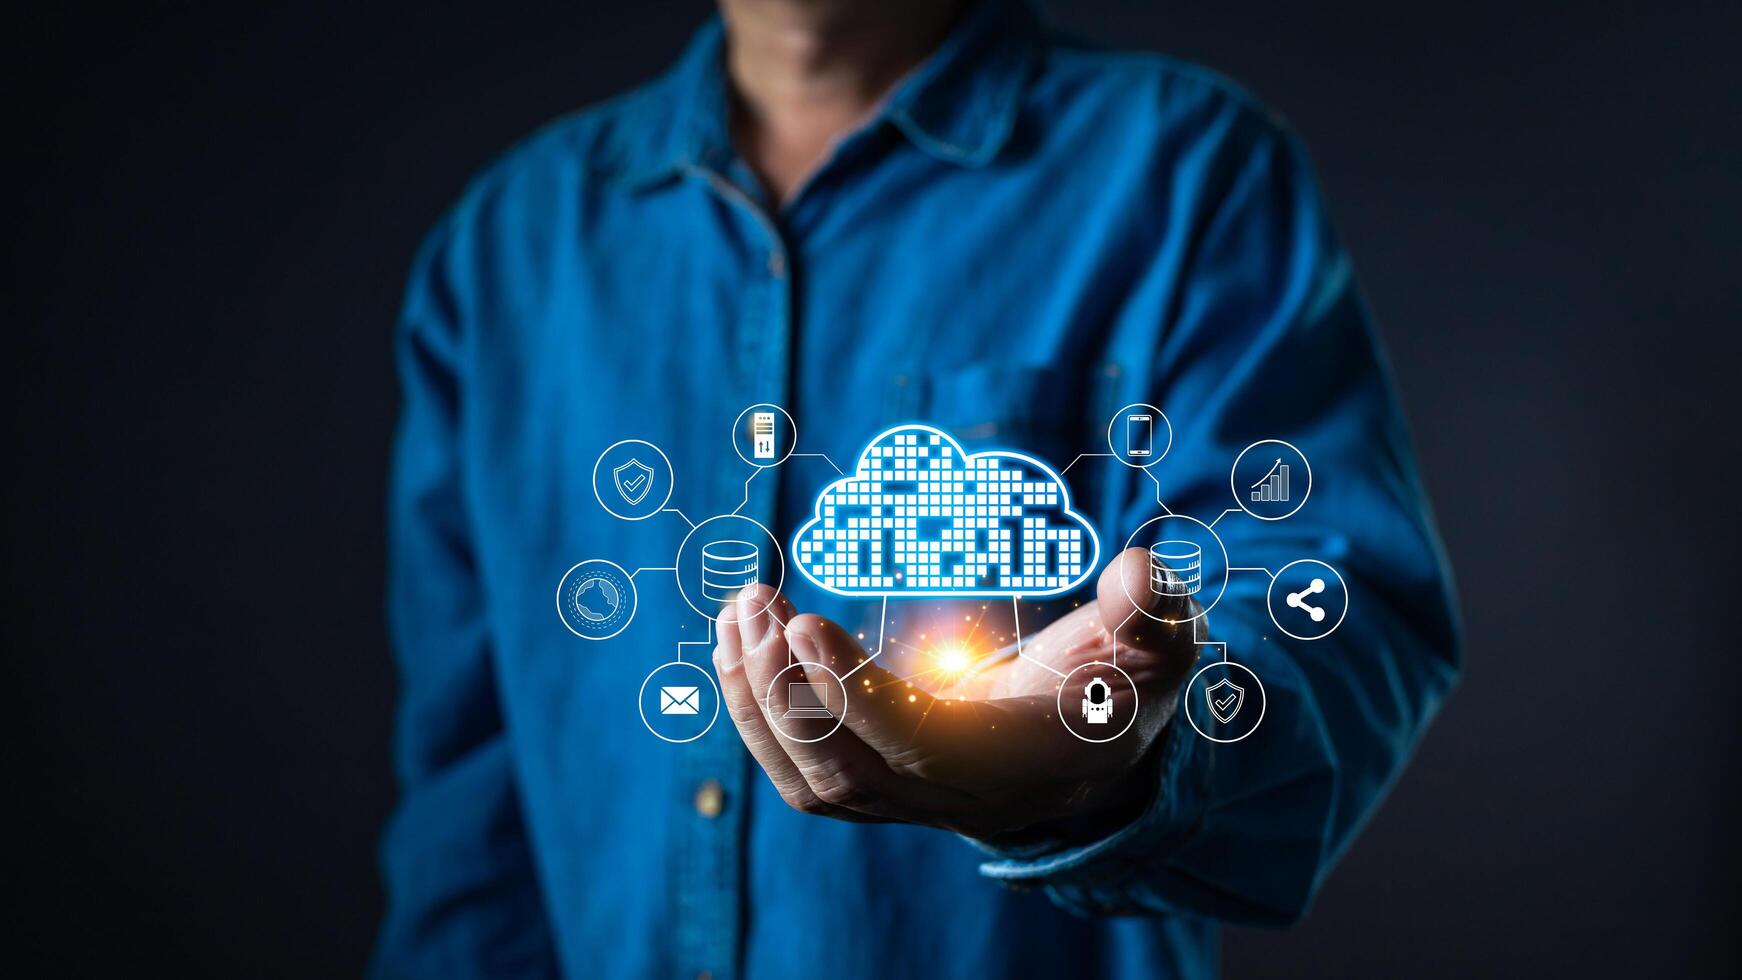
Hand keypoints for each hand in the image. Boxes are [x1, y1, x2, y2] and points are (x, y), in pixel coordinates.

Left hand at [713, 548, 1200, 838]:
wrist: (1097, 744)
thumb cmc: (1128, 681)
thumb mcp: (1160, 644)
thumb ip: (1152, 612)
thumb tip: (1139, 572)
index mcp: (1026, 764)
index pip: (925, 746)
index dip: (859, 694)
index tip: (805, 622)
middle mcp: (962, 800)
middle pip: (852, 772)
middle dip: (789, 690)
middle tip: (756, 602)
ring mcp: (914, 804)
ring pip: (814, 781)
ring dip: (758, 700)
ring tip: (739, 610)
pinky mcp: (880, 789)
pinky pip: (802, 774)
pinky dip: (757, 716)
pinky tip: (738, 643)